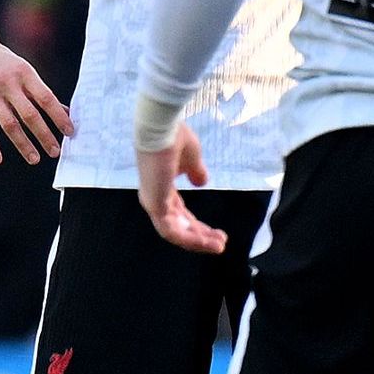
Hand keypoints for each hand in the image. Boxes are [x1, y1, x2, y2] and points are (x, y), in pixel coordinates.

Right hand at [0, 35, 67, 164]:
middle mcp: (8, 84)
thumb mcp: (23, 70)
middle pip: (29, 114)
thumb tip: (65, 112)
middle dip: (44, 135)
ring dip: (23, 144)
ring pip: (9, 124)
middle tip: (55, 152)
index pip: (46, 98)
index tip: (70, 132)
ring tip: (34, 158)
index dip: (58, 116)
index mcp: (24, 74)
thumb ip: (40, 92)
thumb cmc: (2, 61)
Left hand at [141, 119, 236, 255]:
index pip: (180, 214)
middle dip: (201, 237)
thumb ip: (195, 171)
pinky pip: (172, 231)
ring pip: (176, 233)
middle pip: (179, 226)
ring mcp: (153, 202)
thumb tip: (202, 182)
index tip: (217, 233)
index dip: (198, 226)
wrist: (162, 127)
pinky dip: (191, 238)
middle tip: (221, 244)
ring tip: (219, 246)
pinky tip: (208, 242)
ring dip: (198, 242)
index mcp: (162, 188)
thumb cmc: (174, 137)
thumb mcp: (191, 158)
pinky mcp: (155, 204)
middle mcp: (155, 198)